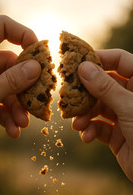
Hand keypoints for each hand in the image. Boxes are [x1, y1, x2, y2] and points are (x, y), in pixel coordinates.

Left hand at [0, 15, 40, 137]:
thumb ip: (12, 81)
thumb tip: (37, 67)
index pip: (2, 28)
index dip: (24, 35)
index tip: (40, 54)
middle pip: (11, 65)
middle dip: (25, 87)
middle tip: (39, 97)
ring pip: (8, 88)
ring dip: (18, 107)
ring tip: (23, 122)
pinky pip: (0, 104)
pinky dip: (8, 117)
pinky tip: (13, 130)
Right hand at [72, 49, 132, 181]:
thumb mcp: (128, 107)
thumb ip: (105, 87)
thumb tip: (83, 67)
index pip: (119, 60)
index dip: (99, 58)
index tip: (76, 63)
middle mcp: (130, 97)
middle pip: (102, 85)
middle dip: (85, 93)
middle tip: (68, 96)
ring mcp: (123, 115)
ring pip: (97, 107)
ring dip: (84, 115)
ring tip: (76, 123)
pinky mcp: (116, 133)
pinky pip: (98, 127)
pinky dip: (89, 130)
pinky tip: (85, 136)